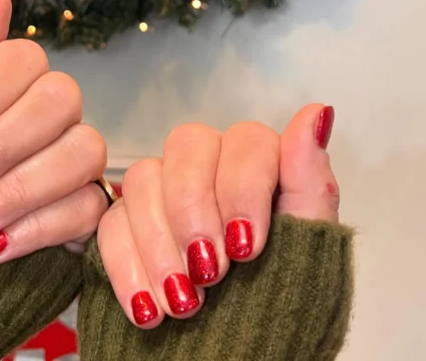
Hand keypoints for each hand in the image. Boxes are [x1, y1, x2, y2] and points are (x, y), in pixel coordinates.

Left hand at [0, 0, 107, 261]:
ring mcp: (72, 162)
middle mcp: (50, 116)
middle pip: (63, 96)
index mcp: (9, 85)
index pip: (26, 57)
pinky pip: (88, 207)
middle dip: (3, 144)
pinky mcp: (84, 212)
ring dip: (21, 188)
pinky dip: (36, 229)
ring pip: (85, 150)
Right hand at [98, 104, 337, 326]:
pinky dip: (127, 267)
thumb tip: (317, 113)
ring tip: (182, 302)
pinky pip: (110, 221)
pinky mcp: (126, 225)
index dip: (243, 187)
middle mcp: (210, 170)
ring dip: (160, 244)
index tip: (248, 247)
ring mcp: (164, 194)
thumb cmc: (279, 314)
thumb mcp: (308, 254)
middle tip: (210, 271)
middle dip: (194, 209)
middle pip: (187, 145)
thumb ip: (310, 183)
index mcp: (260, 169)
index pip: (247, 140)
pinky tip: (148, 308)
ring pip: (144, 177)